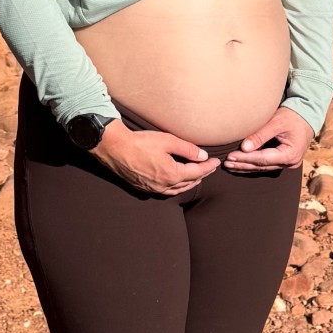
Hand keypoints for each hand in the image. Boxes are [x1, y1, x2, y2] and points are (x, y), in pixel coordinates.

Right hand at [93, 119, 219, 196]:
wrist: (115, 148)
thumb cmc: (141, 143)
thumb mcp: (168, 141)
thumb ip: (187, 149)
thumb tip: (202, 156)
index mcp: (172, 174)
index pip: (197, 172)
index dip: (208, 167)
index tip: (216, 161)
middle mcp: (164, 185)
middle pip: (189, 183)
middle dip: (201, 175)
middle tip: (209, 168)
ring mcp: (153, 188)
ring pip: (177, 190)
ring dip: (190, 183)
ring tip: (197, 176)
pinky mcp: (144, 188)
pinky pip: (165, 191)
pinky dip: (176, 187)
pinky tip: (176, 182)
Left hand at [223, 104, 313, 172]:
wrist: (306, 116)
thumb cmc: (292, 116)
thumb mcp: (276, 122)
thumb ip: (260, 135)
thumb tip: (244, 148)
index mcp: (290, 154)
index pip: (263, 159)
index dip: (246, 159)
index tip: (230, 156)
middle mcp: (290, 162)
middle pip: (262, 166)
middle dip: (243, 165)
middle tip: (226, 163)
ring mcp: (287, 163)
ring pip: (262, 168)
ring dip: (245, 166)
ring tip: (229, 165)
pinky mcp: (283, 161)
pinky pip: (265, 165)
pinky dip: (252, 164)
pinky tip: (240, 164)